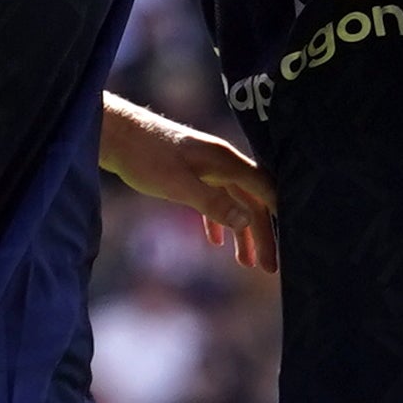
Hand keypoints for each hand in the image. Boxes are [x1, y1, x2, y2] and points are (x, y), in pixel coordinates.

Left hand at [99, 95, 277, 271]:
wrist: (114, 133)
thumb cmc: (145, 156)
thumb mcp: (179, 185)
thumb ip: (213, 203)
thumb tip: (247, 221)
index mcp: (226, 161)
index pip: (266, 191)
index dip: (279, 217)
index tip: (289, 246)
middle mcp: (222, 162)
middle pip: (253, 201)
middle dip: (261, 234)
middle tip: (267, 269)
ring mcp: (206, 167)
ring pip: (234, 202)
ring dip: (240, 232)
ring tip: (244, 263)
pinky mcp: (190, 172)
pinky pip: (213, 199)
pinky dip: (217, 221)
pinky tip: (214, 242)